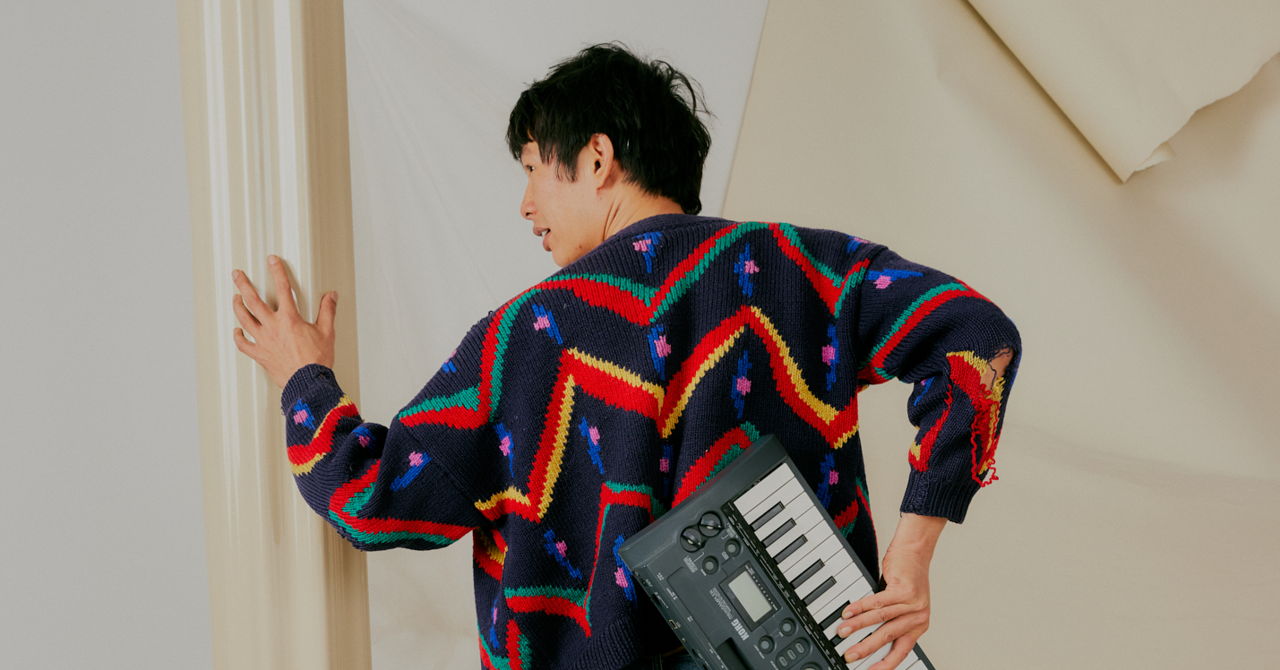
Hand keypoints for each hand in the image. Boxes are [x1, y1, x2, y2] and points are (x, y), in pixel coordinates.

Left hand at [230, 254, 337, 387]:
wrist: (307, 383)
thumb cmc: (317, 360)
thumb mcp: (327, 332)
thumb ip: (327, 311)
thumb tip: (331, 295)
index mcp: (289, 319)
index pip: (282, 288)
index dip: (277, 272)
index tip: (272, 261)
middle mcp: (272, 327)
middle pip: (253, 301)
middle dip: (243, 284)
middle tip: (236, 274)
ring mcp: (263, 341)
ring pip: (244, 319)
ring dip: (238, 306)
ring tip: (235, 298)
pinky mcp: (260, 354)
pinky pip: (244, 344)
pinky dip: (238, 336)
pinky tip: (237, 330)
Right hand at [837, 524, 937, 667]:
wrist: (915, 553)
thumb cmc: (908, 579)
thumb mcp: (904, 606)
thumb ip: (892, 621)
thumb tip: (868, 638)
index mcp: (919, 625)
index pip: (902, 651)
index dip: (886, 664)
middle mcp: (918, 617)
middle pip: (888, 638)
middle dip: (865, 648)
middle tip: (850, 655)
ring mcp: (912, 603)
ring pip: (880, 620)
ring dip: (858, 627)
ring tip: (843, 632)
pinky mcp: (903, 589)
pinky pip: (877, 602)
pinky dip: (859, 607)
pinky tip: (848, 612)